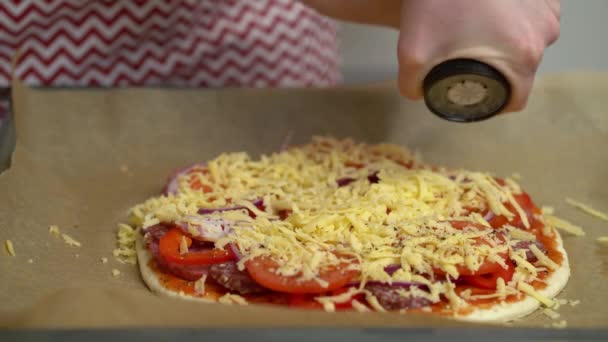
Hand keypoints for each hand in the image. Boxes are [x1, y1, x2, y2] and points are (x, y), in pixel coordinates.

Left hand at [397, 0, 559, 112]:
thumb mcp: (412, 51)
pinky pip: (532, 16)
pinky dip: (513, 18)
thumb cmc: (438, 2)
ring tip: (476, 31)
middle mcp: (544, 34)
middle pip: (522, 68)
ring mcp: (549, 10)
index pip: (517, 98)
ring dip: (506, 42)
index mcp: (522, 56)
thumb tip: (418, 94)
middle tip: (469, 57)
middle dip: (497, 69)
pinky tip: (489, 12)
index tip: (478, 93)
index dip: (496, 102)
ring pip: (528, 41)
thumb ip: (411, 84)